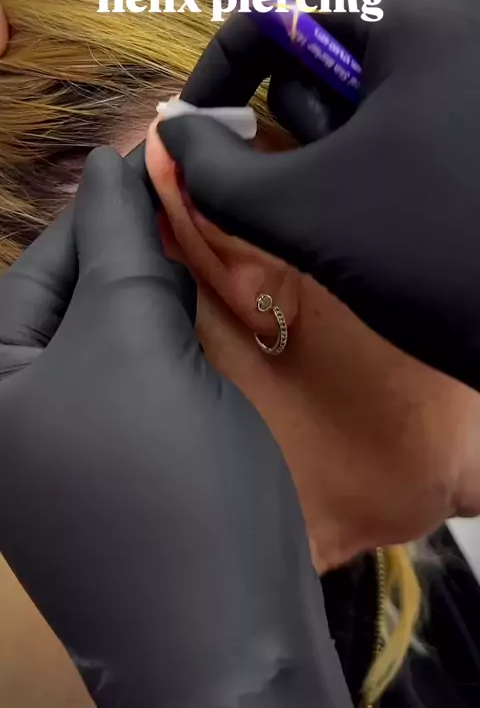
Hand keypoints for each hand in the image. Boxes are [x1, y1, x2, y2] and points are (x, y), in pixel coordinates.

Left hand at [0, 146, 351, 707]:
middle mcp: (16, 416)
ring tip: (196, 247)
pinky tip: (196, 315)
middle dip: (128, 251)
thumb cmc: (165, 482)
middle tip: (189, 202)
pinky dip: (163, 340)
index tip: (160, 154)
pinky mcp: (119, 465)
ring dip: (150, 292)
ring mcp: (67, 446)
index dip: (102, 209)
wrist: (229, 633)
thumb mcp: (133, 346)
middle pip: (71, 301)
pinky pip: (134, 378)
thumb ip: (119, 248)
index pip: (40, 267)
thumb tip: (111, 164)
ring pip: (108, 337)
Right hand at [158, 0, 479, 391]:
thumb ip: (216, 170)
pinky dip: (378, 149)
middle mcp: (465, 18)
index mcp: (424, 14)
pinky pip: (411, 104)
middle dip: (297, 108)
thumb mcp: (305, 214)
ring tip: (361, 201)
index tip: (200, 121)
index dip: (229, 55)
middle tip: (303, 176)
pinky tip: (391, 204)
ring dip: (339, 138)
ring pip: (372, 75)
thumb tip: (175, 132)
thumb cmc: (432, 262)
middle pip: (334, 32)